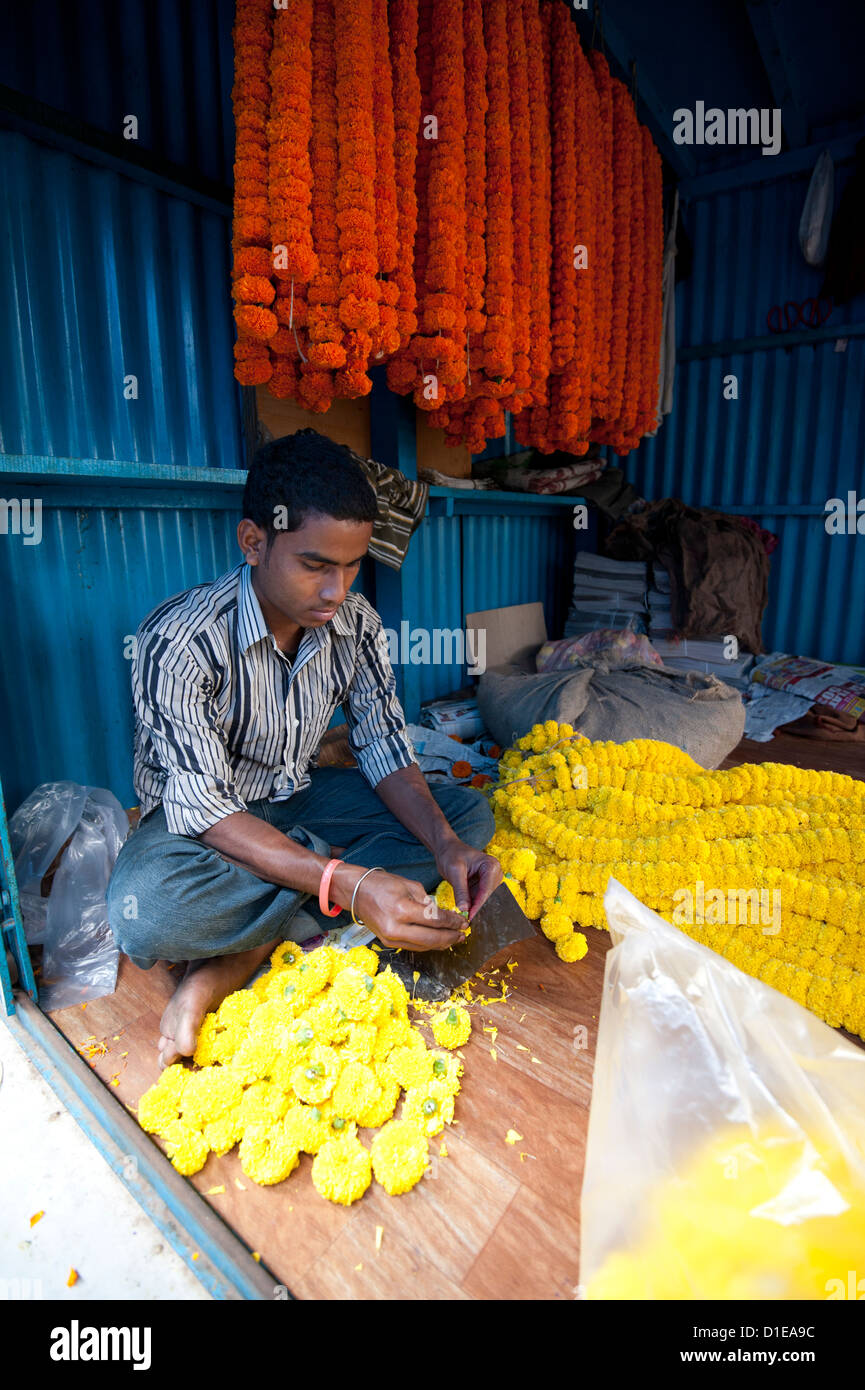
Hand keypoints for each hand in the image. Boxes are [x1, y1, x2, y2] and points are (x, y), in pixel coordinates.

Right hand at [331, 864, 468, 952]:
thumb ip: (428, 903)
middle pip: (431, 938)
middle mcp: (395, 928)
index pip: (435, 920)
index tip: (464, 921)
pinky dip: (428, 944)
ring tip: (454, 938)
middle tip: (463, 933)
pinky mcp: (388, 943)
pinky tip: (438, 940)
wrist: (357, 892)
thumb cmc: (383, 884)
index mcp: (402, 909)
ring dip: (441, 943)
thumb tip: (445, 917)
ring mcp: (390, 938)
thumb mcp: (410, 886)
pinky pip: (413, 947)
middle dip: (451, 937)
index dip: (452, 922)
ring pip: (423, 946)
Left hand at [434, 840, 502, 919]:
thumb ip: (460, 890)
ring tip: (467, 921)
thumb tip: (464, 909)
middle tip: (469, 922)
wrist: (447, 849)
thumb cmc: (451, 854)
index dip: (479, 905)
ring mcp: (490, 881)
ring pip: (485, 901)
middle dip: (480, 909)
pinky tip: (466, 915)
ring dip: (477, 910)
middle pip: (489, 897)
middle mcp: (494, 873)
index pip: (487, 890)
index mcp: (491, 866)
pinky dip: (473, 907)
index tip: (470, 917)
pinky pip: (480, 900)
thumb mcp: (454, 871)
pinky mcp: (482, 887)